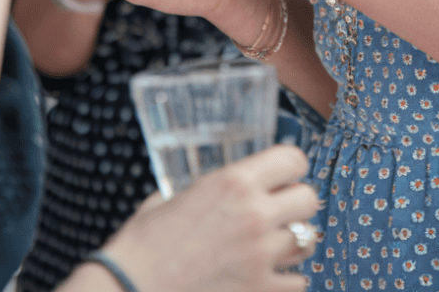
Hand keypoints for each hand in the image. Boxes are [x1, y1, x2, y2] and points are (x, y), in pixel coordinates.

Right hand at [100, 144, 318, 291]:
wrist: (130, 289)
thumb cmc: (144, 245)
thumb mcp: (176, 196)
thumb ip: (210, 188)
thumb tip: (224, 186)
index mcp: (234, 181)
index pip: (294, 159)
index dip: (290, 167)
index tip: (283, 175)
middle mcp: (254, 214)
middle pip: (308, 198)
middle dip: (295, 204)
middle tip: (280, 211)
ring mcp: (260, 256)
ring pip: (308, 239)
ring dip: (294, 241)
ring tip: (275, 245)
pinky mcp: (259, 291)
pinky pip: (298, 282)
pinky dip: (287, 279)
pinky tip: (268, 275)